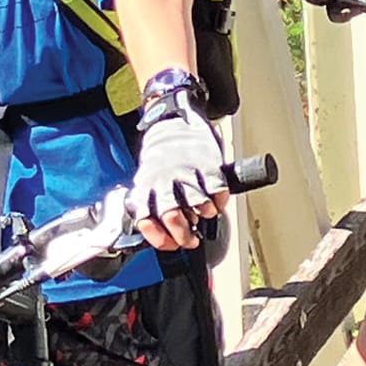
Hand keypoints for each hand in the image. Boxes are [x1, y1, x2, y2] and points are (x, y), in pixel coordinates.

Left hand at [130, 102, 228, 250]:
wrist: (173, 120)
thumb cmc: (162, 156)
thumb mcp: (148, 180)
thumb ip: (152, 204)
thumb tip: (163, 234)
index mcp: (146, 186)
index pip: (146, 221)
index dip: (159, 238)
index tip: (171, 244)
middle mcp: (164, 181)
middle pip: (172, 217)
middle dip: (184, 235)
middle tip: (191, 239)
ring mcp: (185, 171)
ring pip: (197, 204)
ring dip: (204, 215)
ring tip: (205, 214)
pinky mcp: (206, 163)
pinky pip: (216, 188)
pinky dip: (219, 200)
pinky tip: (217, 201)